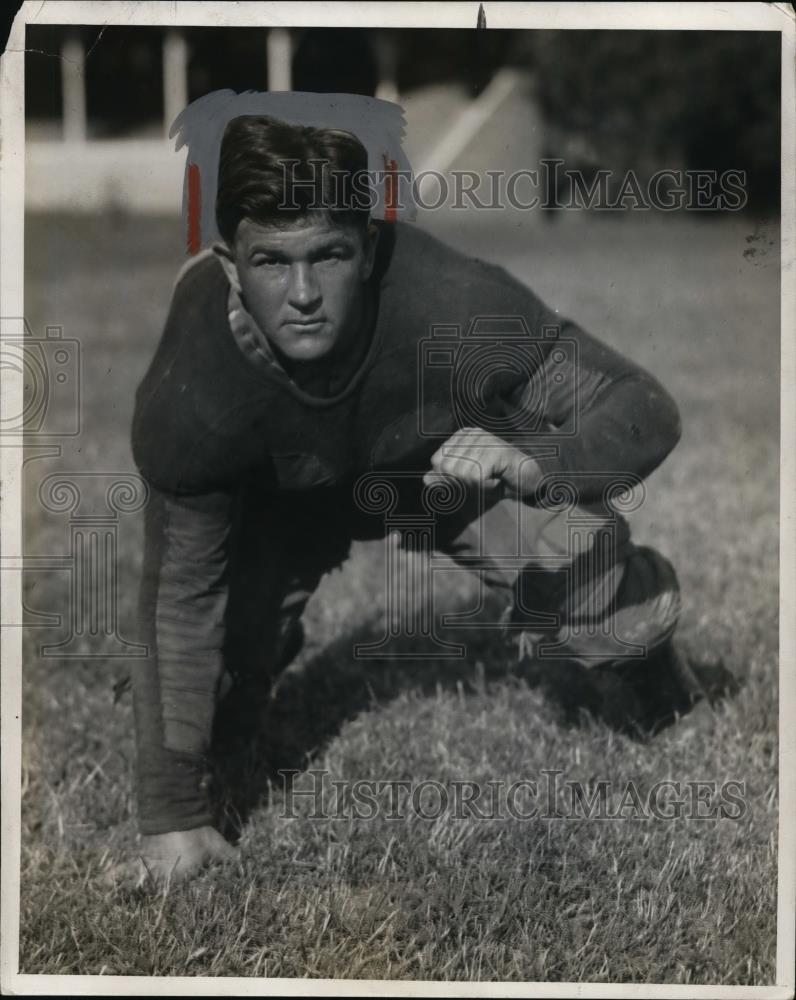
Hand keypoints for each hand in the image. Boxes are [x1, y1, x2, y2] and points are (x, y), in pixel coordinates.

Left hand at [423, 427, 541, 498]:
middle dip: (462, 483)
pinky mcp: (497, 450)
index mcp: (461, 436)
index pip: (437, 462)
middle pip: (447, 468)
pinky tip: (497, 480)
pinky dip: (485, 486)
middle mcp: (472, 433)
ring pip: (461, 474)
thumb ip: (446, 480)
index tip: (471, 479)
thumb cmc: (496, 480)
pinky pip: (476, 477)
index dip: (450, 479)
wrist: (528, 481)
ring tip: (492, 479)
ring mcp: (485, 439)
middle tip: (482, 480)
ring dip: (476, 486)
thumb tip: (426, 479)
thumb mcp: (466, 482)